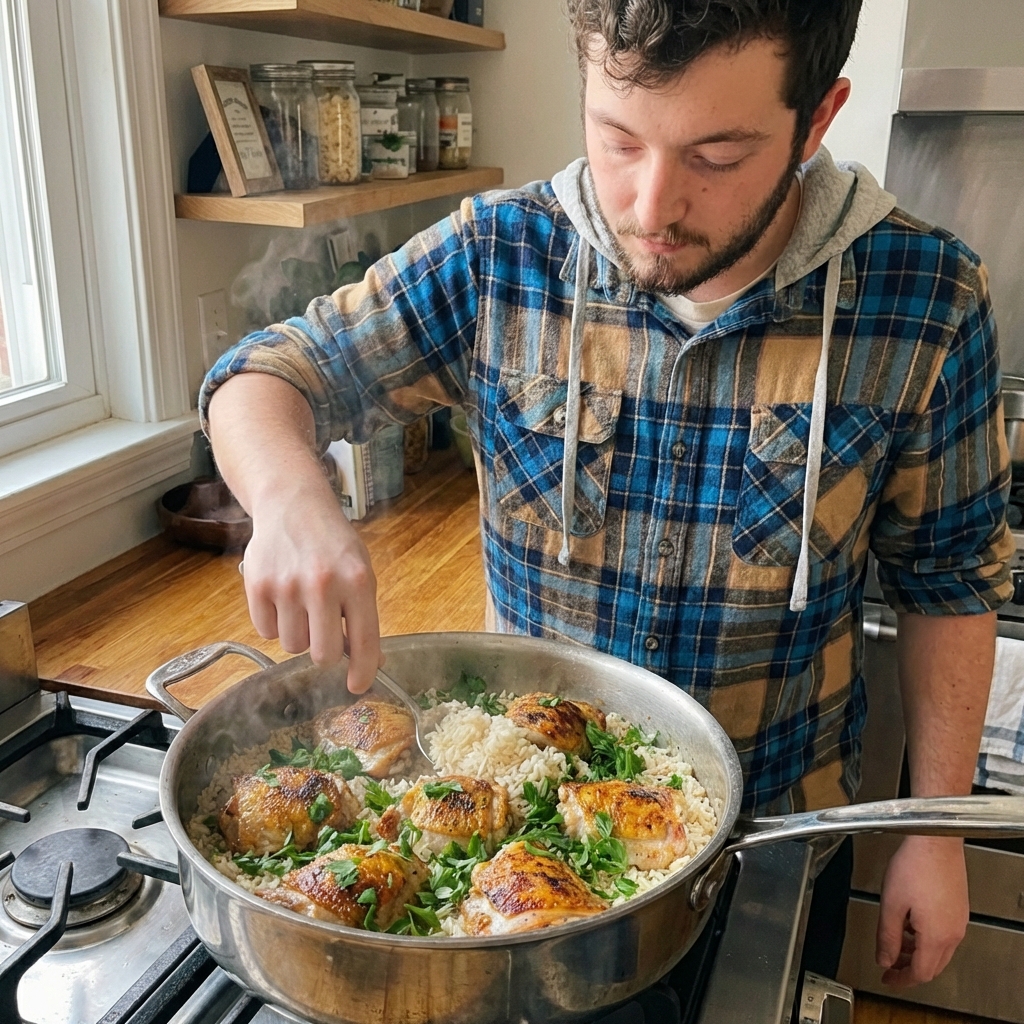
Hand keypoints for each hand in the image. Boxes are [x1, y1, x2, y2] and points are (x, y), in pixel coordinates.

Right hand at [242, 475, 380, 693]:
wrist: (293, 505)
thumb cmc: (332, 544)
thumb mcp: (360, 571)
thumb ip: (363, 615)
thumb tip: (369, 662)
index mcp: (358, 581)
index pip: (363, 641)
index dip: (362, 671)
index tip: (358, 686)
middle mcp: (323, 585)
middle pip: (323, 654)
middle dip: (325, 652)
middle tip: (323, 633)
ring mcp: (288, 586)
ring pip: (292, 646)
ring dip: (298, 634)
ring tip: (302, 604)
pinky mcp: (258, 586)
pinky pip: (267, 631)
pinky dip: (275, 622)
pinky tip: (282, 596)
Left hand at [876, 835, 968, 987]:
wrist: (935, 840)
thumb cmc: (915, 864)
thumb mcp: (891, 903)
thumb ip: (887, 936)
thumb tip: (885, 959)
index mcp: (937, 936)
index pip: (920, 973)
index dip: (901, 981)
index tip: (887, 979)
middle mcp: (953, 932)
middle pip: (932, 966)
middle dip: (909, 970)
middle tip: (890, 966)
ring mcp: (958, 920)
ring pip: (939, 951)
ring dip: (918, 954)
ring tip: (897, 943)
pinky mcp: (958, 908)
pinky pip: (944, 935)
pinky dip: (926, 939)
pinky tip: (911, 924)